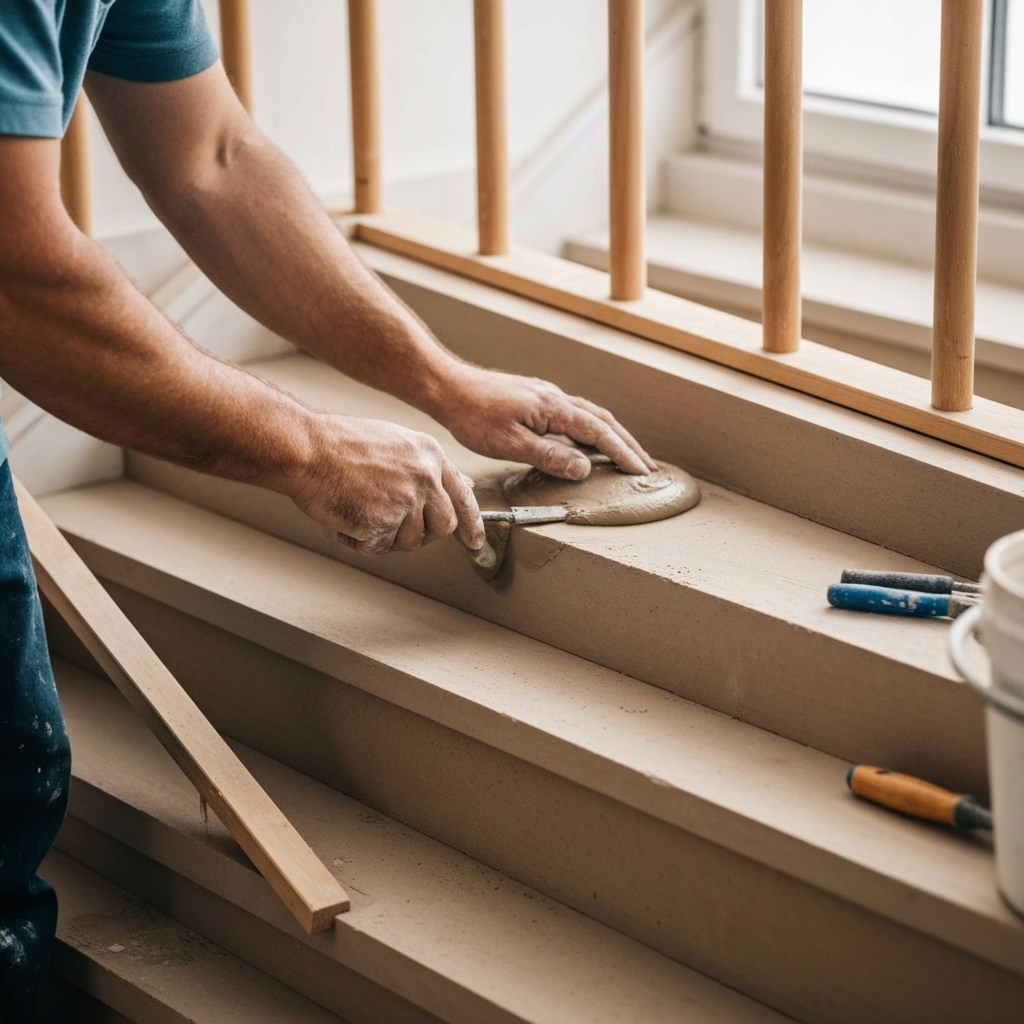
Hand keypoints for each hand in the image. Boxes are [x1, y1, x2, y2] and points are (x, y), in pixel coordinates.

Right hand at [290, 414, 483, 554]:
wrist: (308, 449)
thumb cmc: (339, 444)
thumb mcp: (395, 443)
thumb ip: (420, 468)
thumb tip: (437, 494)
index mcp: (430, 455)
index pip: (462, 496)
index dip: (472, 523)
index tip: (475, 541)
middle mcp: (426, 478)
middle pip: (444, 526)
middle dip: (422, 534)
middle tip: (395, 531)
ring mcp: (407, 502)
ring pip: (411, 541)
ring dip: (385, 537)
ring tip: (359, 512)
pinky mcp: (384, 522)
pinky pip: (379, 547)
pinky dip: (359, 541)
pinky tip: (345, 519)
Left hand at [437, 365, 655, 478]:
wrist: (448, 387)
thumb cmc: (473, 416)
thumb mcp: (510, 444)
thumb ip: (549, 456)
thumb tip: (585, 469)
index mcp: (554, 409)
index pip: (599, 433)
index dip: (622, 453)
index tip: (641, 471)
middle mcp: (556, 398)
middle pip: (603, 421)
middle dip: (627, 444)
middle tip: (646, 467)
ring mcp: (547, 396)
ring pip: (591, 415)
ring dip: (613, 435)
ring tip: (626, 454)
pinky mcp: (536, 398)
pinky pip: (576, 413)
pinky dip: (593, 427)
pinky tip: (589, 438)